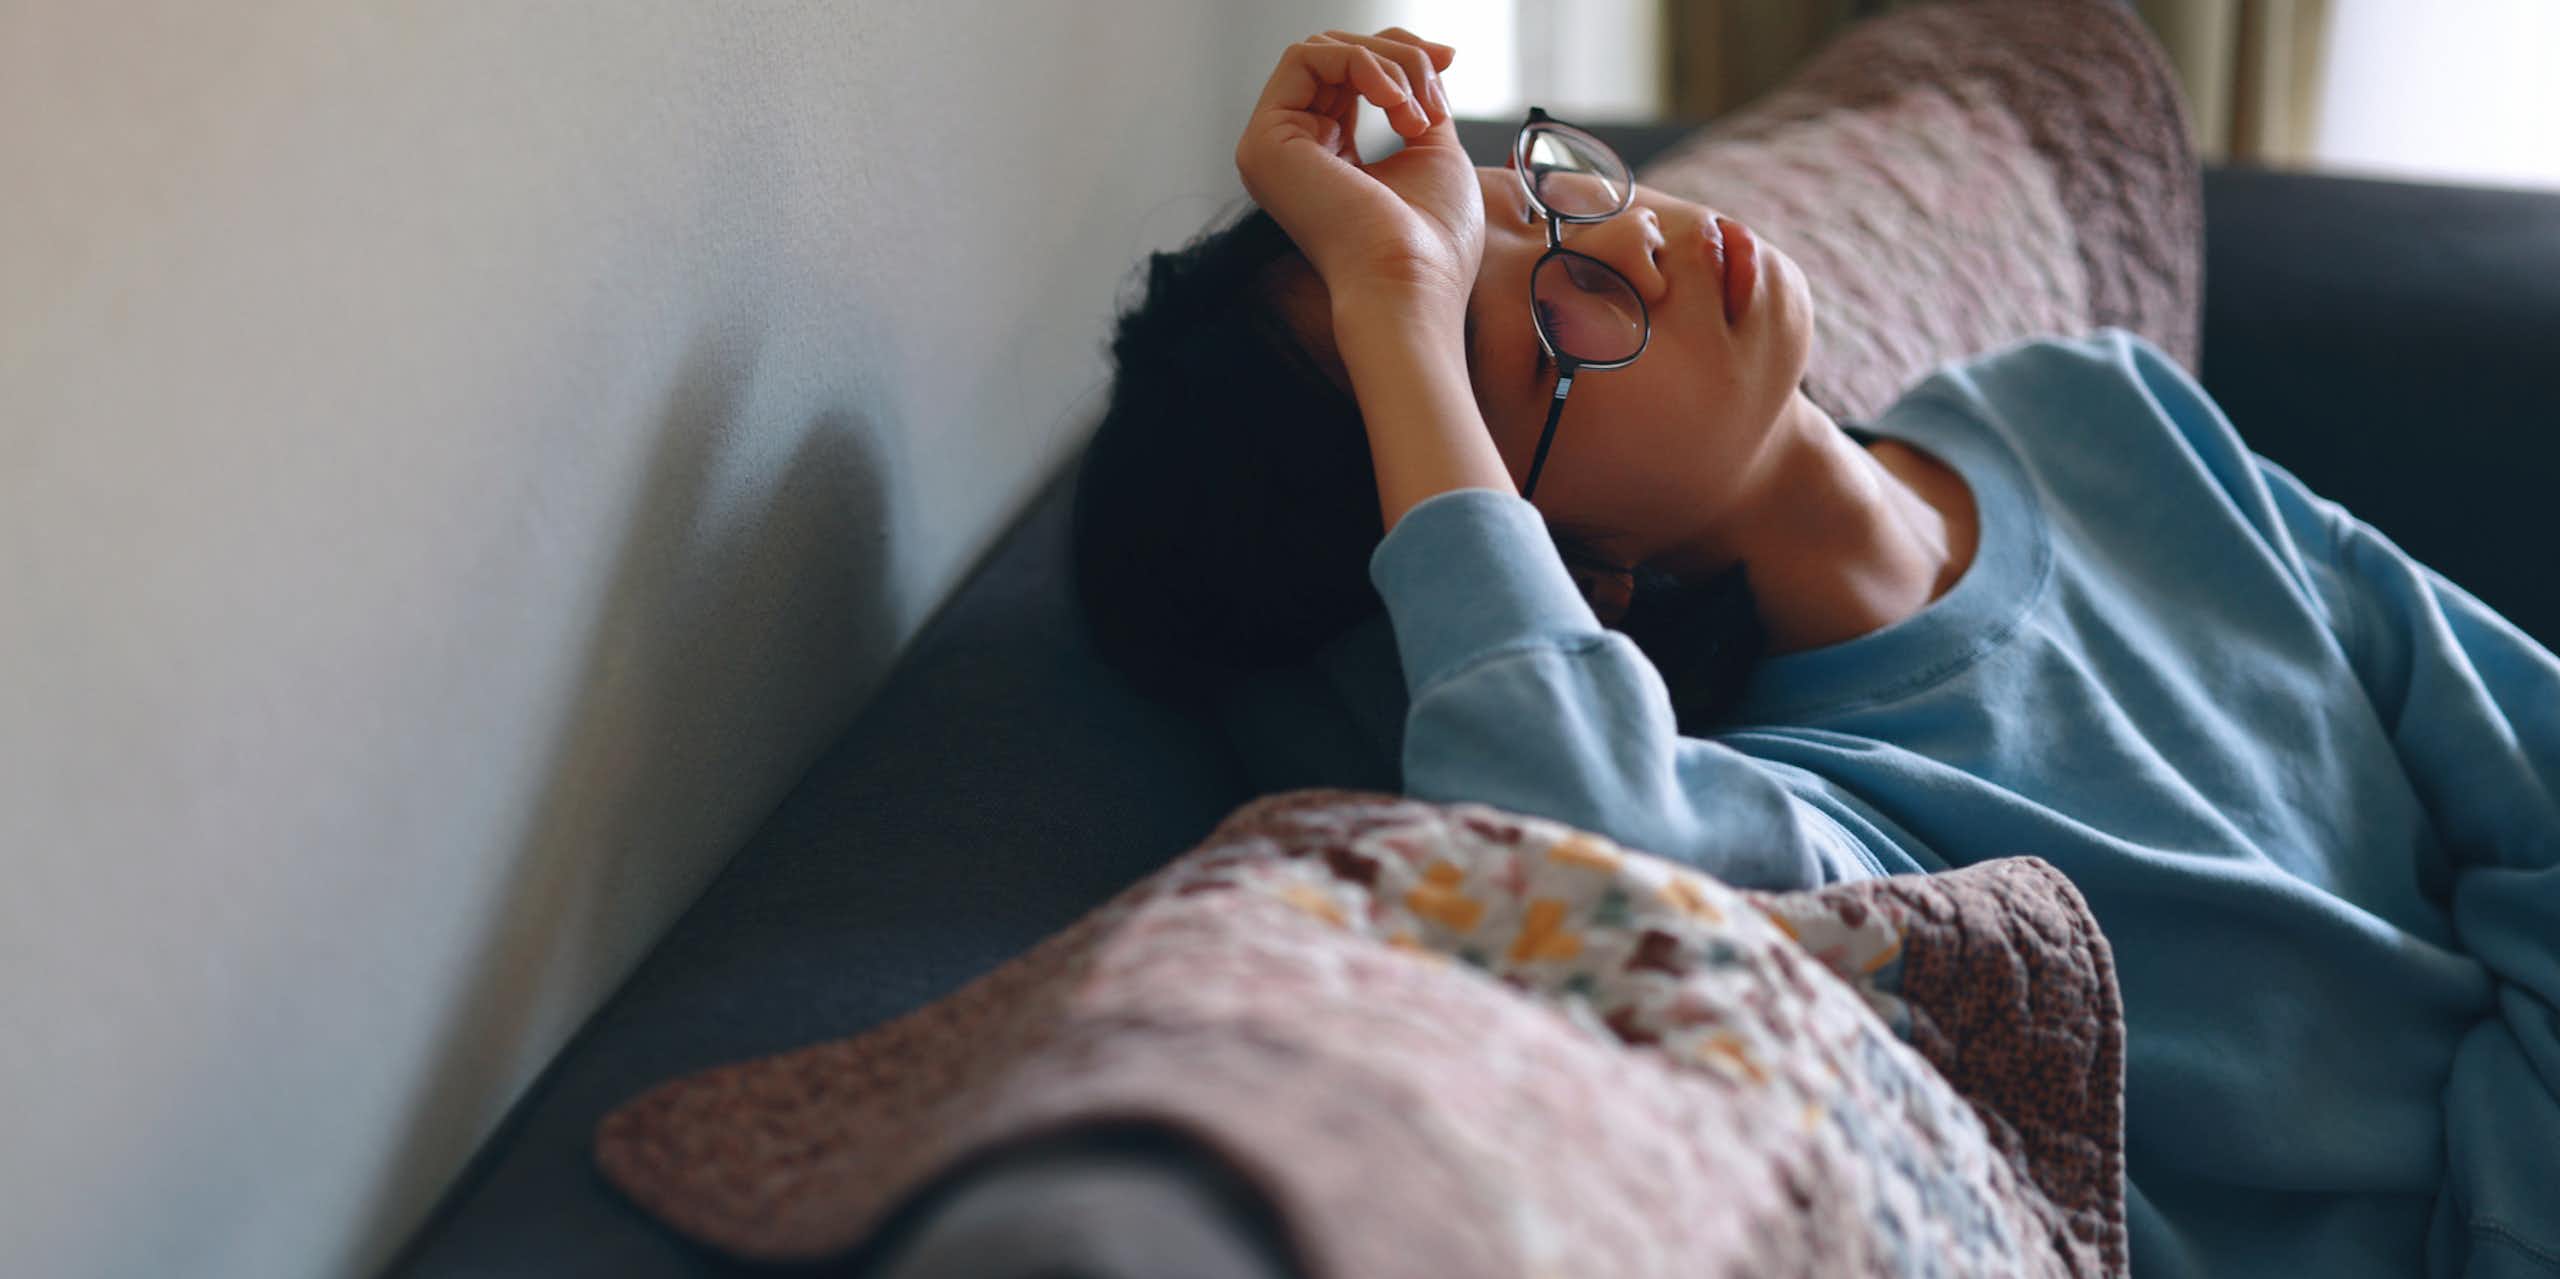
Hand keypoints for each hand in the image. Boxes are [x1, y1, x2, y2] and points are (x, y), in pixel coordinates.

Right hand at [1234, 29, 1482, 325]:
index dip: (1401, 54)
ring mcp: (1273, 146)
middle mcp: (1292, 150)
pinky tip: (1394, 103)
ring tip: (1417, 113)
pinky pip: (1306, 57)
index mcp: (1326, 156)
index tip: (1449, 61)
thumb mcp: (1432, 151)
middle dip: (1399, 56)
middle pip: (1336, 55)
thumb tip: (1421, 58)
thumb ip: (1415, 101)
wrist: (1411, 287)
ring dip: (1387, 64)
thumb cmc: (1431, 245)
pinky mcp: (1265, 141)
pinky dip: (1362, 65)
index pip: (1350, 74)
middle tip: (1435, 96)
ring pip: (1323, 50)